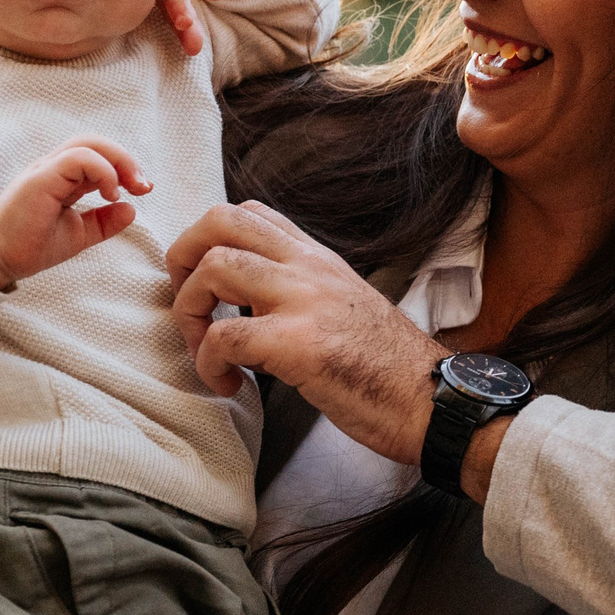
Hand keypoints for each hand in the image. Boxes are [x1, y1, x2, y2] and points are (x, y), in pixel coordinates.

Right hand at [0, 139, 150, 290]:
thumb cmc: (32, 244)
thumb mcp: (79, 233)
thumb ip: (104, 222)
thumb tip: (132, 208)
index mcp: (63, 177)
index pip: (99, 156)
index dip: (126, 167)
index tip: (143, 189)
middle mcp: (55, 168)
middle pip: (95, 142)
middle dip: (126, 159)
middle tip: (144, 186)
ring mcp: (46, 170)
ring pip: (87, 143)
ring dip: (118, 161)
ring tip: (128, 189)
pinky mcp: (40, 178)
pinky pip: (76, 158)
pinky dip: (101, 171)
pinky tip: (109, 194)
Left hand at [165, 200, 443, 461]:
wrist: (432, 401)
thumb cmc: (388, 369)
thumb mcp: (345, 307)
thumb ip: (302, 292)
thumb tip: (249, 304)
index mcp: (318, 259)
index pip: (249, 213)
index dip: (209, 241)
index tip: (208, 289)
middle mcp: (309, 268)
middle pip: (218, 220)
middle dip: (182, 259)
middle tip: (189, 307)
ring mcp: (304, 301)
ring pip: (213, 269)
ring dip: (190, 313)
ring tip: (206, 352)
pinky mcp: (299, 345)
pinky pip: (224, 338)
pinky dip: (208, 363)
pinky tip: (228, 383)